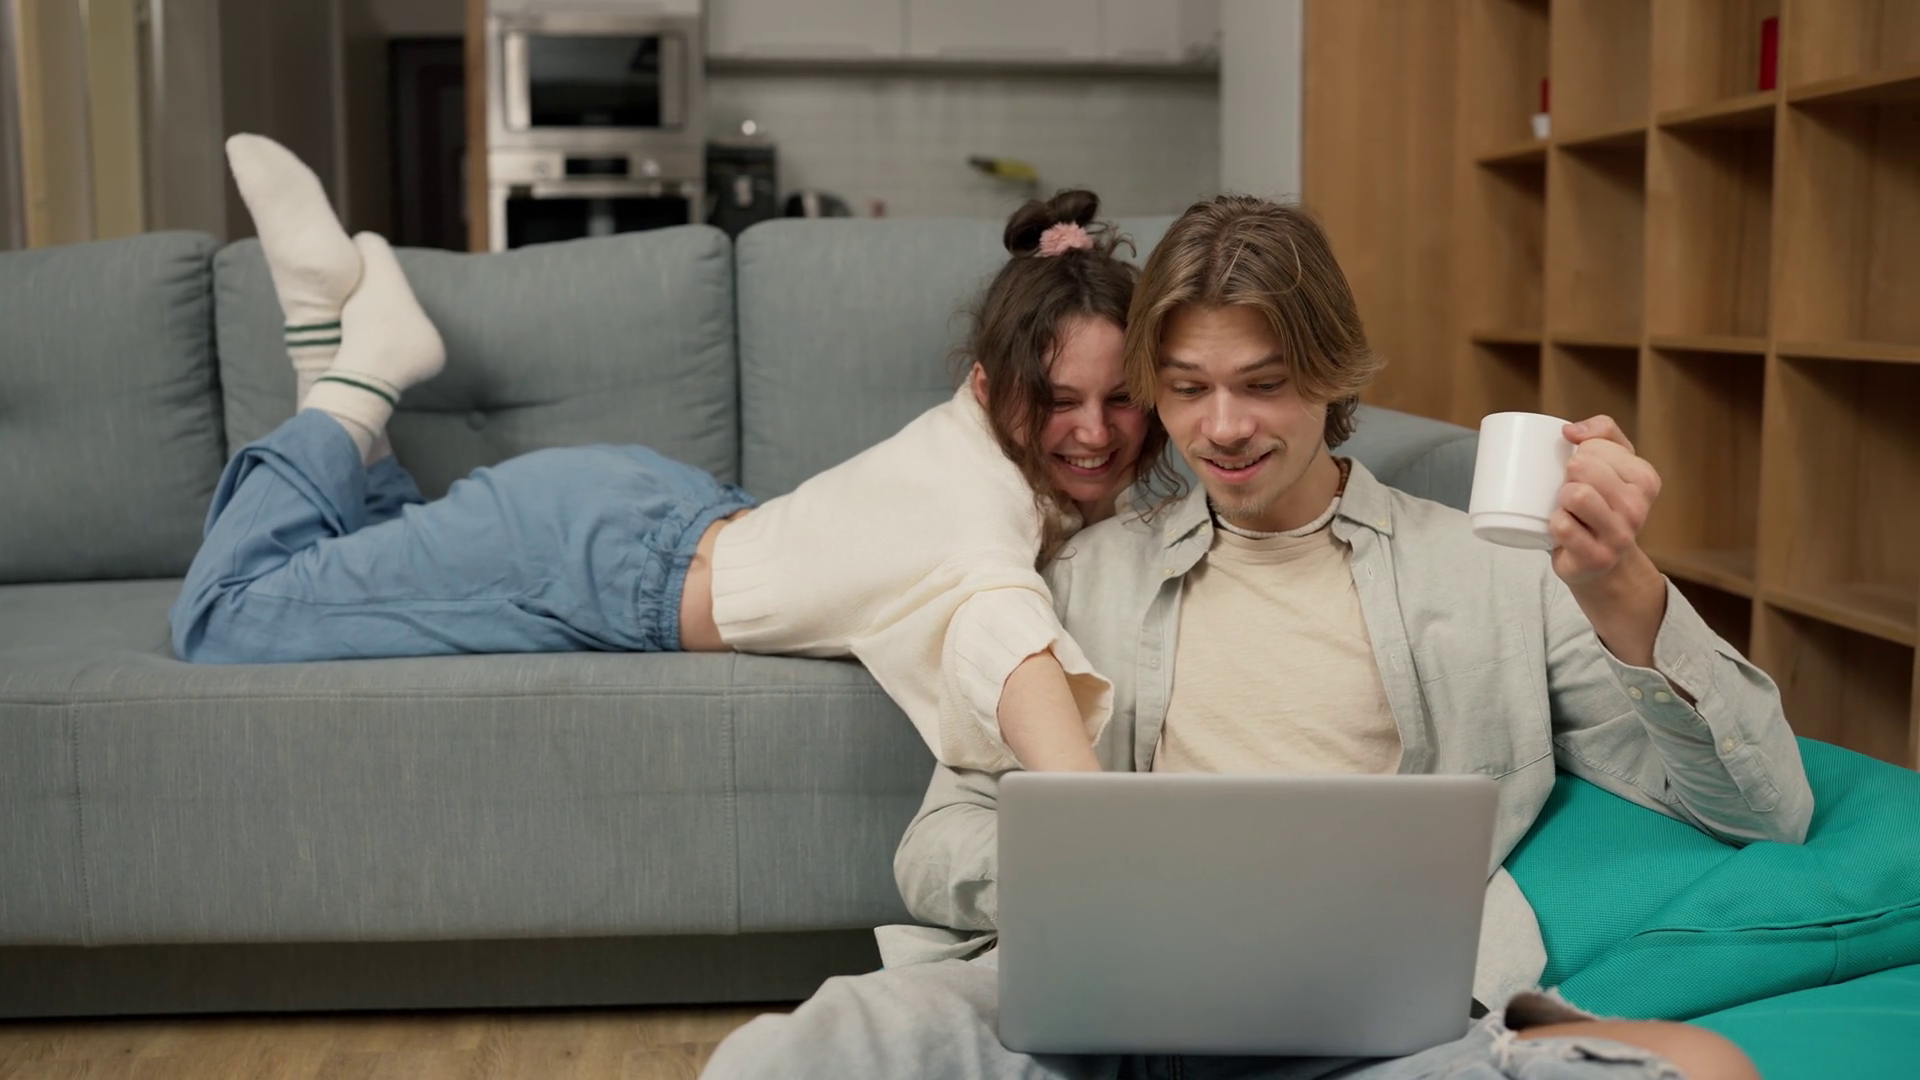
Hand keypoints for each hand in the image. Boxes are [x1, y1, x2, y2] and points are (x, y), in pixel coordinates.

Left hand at [1548, 416, 1661, 588]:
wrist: (1599, 562)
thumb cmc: (1600, 505)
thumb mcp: (1612, 464)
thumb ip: (1602, 432)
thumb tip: (1570, 432)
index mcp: (1645, 480)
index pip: (1595, 446)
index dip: (1579, 454)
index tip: (1585, 472)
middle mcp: (1638, 508)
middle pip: (1582, 466)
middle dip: (1567, 474)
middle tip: (1571, 490)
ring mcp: (1619, 537)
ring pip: (1575, 494)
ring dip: (1560, 499)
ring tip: (1567, 509)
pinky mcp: (1596, 559)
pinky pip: (1562, 526)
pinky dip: (1554, 524)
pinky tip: (1564, 530)